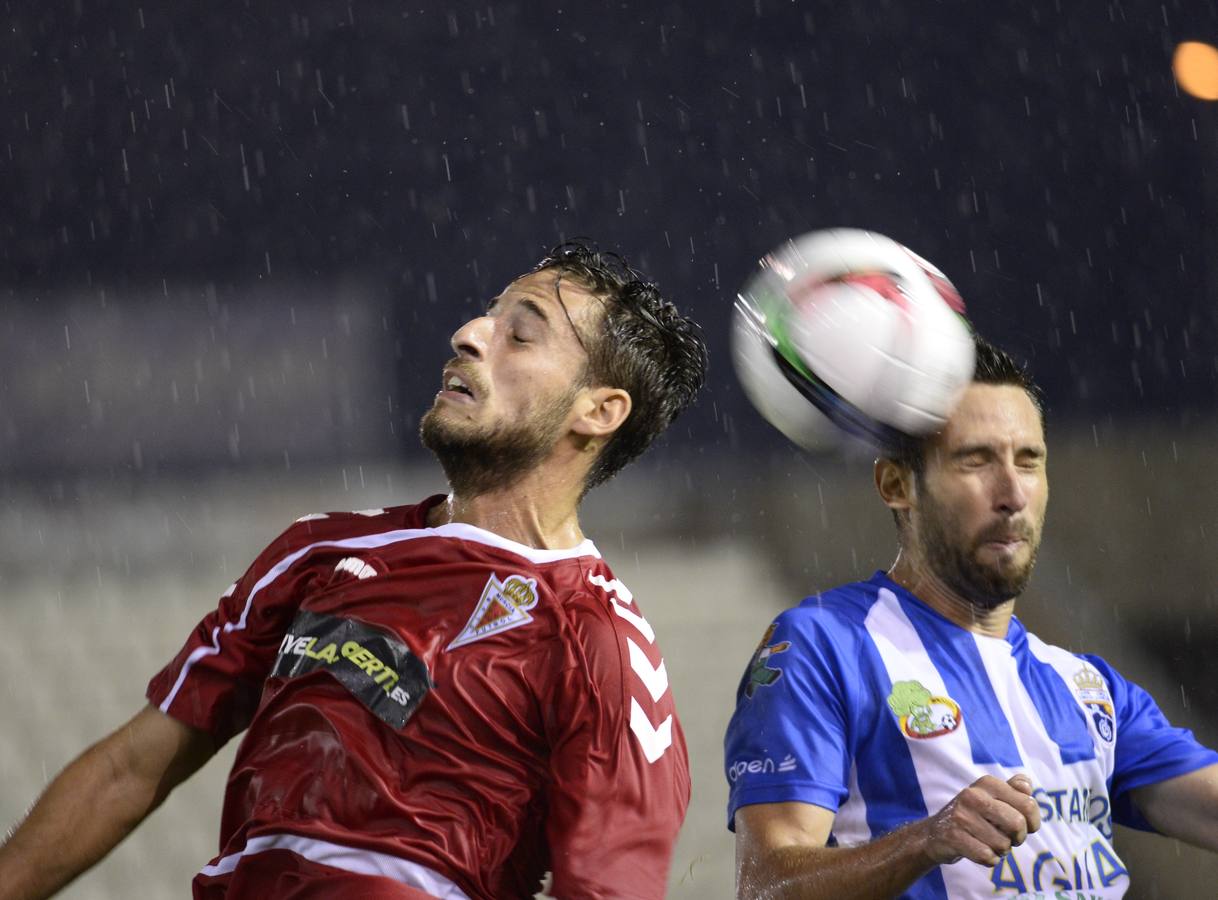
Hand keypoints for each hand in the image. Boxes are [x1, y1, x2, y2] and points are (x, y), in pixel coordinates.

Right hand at [920, 774, 1040, 866]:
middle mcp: (973, 795)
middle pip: (1018, 824)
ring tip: (987, 842)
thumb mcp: (991, 797)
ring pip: (1003, 845)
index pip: (1028, 805)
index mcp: (987, 783)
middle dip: (1017, 838)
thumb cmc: (973, 816)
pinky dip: (988, 859)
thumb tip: (1027, 784)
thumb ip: (1013, 790)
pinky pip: (987, 857)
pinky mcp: (953, 836)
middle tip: (1006, 837)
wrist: (934, 834)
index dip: (1032, 822)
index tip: (1023, 826)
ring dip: (1000, 851)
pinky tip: (978, 850)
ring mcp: (962, 816)